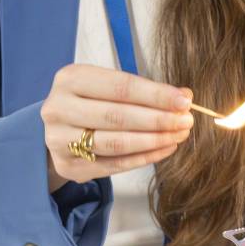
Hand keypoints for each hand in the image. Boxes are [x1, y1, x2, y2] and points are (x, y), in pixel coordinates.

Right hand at [40, 64, 194, 189]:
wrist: (58, 128)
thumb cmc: (90, 102)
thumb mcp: (108, 86)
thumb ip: (143, 91)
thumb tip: (184, 96)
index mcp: (70, 79)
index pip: (120, 87)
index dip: (156, 95)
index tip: (184, 101)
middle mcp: (59, 108)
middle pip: (118, 116)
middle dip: (158, 119)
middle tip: (186, 122)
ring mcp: (59, 140)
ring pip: (116, 143)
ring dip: (154, 140)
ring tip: (178, 135)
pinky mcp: (68, 166)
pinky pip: (114, 164)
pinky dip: (144, 158)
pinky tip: (165, 149)